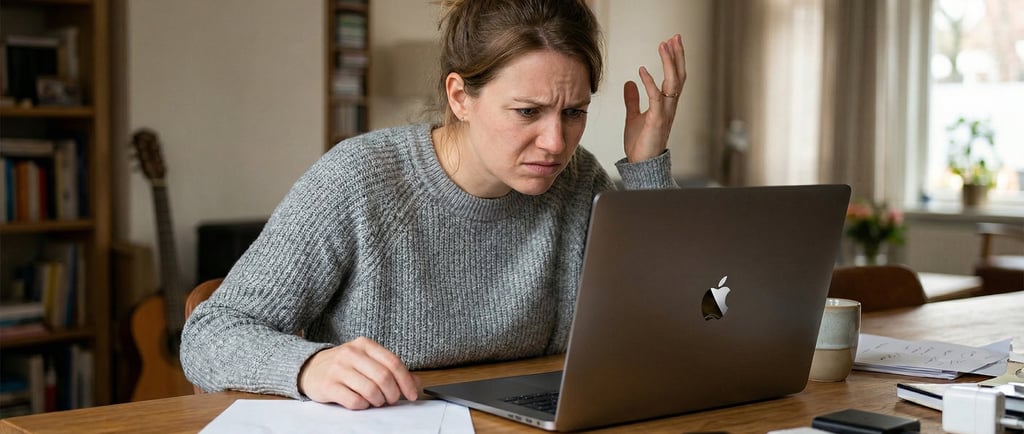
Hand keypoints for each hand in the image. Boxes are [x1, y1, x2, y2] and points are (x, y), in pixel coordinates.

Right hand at [298, 336, 419, 408]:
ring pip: (370, 390)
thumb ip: (391, 369)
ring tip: (376, 401)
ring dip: (378, 401)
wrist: (310, 368)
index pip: (393, 362)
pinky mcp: (328, 385)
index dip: (406, 381)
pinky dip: (363, 405)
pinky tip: (361, 402)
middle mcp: (351, 354)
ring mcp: (338, 369)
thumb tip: (415, 382)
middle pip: (383, 377)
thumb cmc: (344, 366)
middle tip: (391, 400)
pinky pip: (354, 401)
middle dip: (392, 394)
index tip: (412, 394)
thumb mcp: (367, 361)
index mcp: (365, 345)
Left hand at [622, 34, 686, 162]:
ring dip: (669, 63)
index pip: (675, 77)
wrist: (641, 165)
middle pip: (679, 76)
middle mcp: (670, 106)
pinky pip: (656, 98)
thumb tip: (629, 83)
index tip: (671, 43)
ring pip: (673, 83)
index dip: (674, 59)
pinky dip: (650, 83)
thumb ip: (633, 100)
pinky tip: (642, 70)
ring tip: (664, 46)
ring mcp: (666, 113)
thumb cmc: (640, 144)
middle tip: (675, 37)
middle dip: (677, 55)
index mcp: (666, 104)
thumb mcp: (634, 116)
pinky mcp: (657, 120)